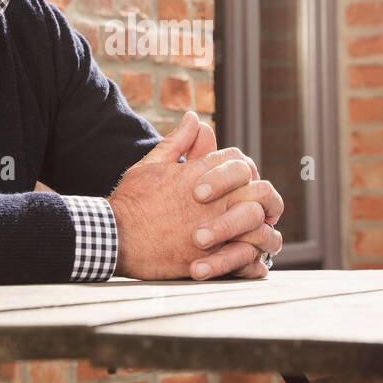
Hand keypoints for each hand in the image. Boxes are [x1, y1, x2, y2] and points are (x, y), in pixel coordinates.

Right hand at [109, 112, 282, 279]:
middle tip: (265, 206)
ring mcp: (215, 231)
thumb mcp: (153, 163)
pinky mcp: (211, 259)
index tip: (245, 180)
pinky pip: (246, 260)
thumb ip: (178, 140)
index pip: (240, 162)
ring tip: (263, 235)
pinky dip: (254, 263)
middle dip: (265, 197)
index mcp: (202, 175)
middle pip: (261, 191)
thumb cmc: (132, 200)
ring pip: (260, 227)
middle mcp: (215, 201)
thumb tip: (194, 117)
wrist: (116, 237)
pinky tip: (256, 264)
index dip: (245, 169)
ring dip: (265, 231)